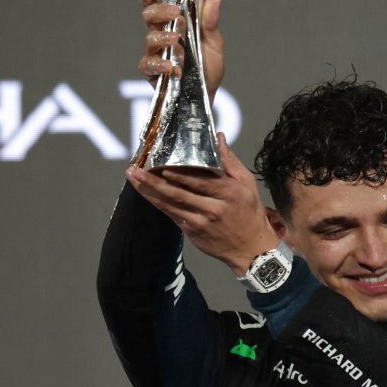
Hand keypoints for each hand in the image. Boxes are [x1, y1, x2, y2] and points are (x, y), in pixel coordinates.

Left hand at [127, 133, 278, 274]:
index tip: (162, 167)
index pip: (200, 181)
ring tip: (134, 179)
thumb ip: (230, 161)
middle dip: (154, 182)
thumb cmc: (250, 213)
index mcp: (229, 193)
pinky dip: (158, 204)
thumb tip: (218, 137)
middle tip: (136, 170)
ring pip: (171, 205)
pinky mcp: (193, 232)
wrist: (251, 249)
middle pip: (180, 193)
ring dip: (150, 192)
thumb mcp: (247, 184)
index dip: (180, 175)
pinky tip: (146, 194)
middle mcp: (213, 208)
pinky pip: (172, 216)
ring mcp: (201, 223)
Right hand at [139, 0, 224, 101]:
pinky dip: (159, 64)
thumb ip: (210, 23)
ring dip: (162, 38)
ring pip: (149, 39)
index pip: (158, 5)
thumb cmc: (208, 69)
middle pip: (149, 16)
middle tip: (175, 13)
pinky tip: (171, 67)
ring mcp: (156, 54)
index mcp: (173, 25)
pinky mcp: (153, 73)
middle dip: (159, 11)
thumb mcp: (214, 45)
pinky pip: (148, 65)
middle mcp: (161, 37)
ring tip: (176, 40)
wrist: (208, 96)